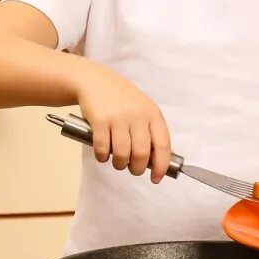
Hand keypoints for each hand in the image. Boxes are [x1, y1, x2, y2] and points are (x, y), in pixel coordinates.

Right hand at [77, 63, 171, 182]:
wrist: (95, 80)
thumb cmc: (122, 99)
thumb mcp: (143, 109)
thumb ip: (150, 130)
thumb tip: (157, 161)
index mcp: (153, 114)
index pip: (163, 145)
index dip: (161, 166)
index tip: (156, 178)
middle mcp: (137, 116)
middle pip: (141, 154)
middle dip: (137, 169)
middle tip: (132, 169)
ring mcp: (118, 118)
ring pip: (122, 154)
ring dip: (119, 165)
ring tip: (117, 162)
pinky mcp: (100, 121)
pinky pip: (102, 148)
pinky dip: (102, 157)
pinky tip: (102, 154)